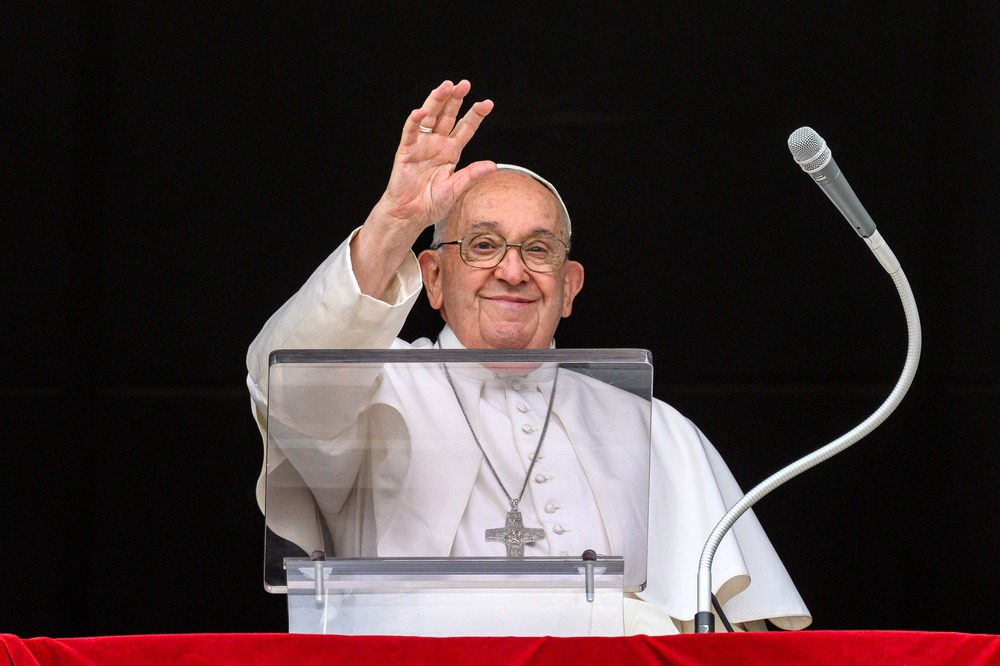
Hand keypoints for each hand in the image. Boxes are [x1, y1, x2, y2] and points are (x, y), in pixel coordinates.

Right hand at [378, 79, 494, 231]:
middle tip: (464, 84)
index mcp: (451, 151)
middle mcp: (437, 144)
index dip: (475, 115)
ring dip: (436, 101)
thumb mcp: (456, 188)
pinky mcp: (406, 151)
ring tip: (445, 86)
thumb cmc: (432, 203)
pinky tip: (420, 111)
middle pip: (447, 116)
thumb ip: (472, 174)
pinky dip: (414, 121)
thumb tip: (493, 165)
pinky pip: (410, 132)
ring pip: (430, 117)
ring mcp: (421, 145)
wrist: (411, 215)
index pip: (465, 128)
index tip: (488, 103)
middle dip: (456, 100)